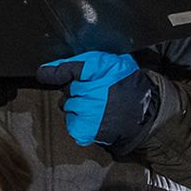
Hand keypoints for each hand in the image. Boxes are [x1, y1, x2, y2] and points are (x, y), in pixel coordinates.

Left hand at [35, 51, 155, 147]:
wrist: (147, 112)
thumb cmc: (127, 85)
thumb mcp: (114, 63)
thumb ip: (88, 62)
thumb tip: (55, 65)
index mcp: (101, 69)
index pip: (69, 68)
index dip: (54, 71)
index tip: (43, 72)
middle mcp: (94, 90)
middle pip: (67, 89)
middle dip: (74, 90)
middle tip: (89, 92)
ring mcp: (91, 111)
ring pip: (67, 106)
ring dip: (76, 106)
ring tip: (94, 106)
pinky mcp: (89, 129)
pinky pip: (72, 124)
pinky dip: (78, 122)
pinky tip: (92, 118)